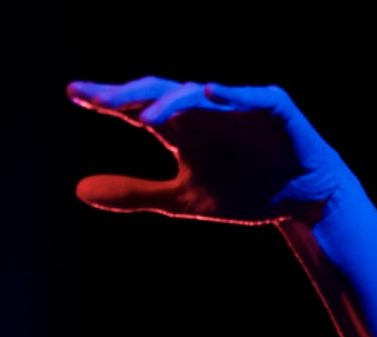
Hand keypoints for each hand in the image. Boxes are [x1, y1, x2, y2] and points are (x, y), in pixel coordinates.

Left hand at [65, 77, 353, 223]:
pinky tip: (205, 93)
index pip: (137, 107)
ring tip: (142, 117)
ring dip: (170, 103)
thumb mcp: (181, 199)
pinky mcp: (272, 105)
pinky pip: (247, 96)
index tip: (75, 94)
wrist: (301, 202)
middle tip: (95, 97)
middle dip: (129, 94)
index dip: (108, 99)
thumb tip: (79, 189)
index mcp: (181, 127)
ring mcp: (238, 103)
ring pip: (196, 95)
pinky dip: (227, 95)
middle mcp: (204, 109)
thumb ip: (133, 193)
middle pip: (159, 93)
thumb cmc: (244, 194)